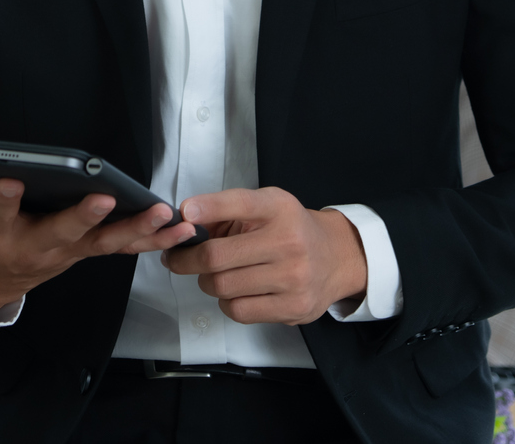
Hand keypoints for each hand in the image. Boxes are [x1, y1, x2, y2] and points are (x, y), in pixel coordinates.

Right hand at [0, 175, 197, 317]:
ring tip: (166, 215)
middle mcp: (32, 246)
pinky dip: (151, 237)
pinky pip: (122, 247)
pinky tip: (179, 225)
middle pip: (59, 232)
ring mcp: (64, 252)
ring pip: (102, 244)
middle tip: (104, 199)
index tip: (9, 178)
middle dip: (82, 217)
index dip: (2, 199)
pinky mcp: (85, 252)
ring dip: (135, 231)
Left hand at [162, 188, 367, 325]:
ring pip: (223, 286)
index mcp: (279, 209)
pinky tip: (235, 292)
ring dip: (207, 282)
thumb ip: (226, 211)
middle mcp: (289, 241)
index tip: (184, 213)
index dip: (208, 207)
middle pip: (217, 257)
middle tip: (178, 259)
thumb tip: (184, 220)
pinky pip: (239, 310)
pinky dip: (227, 302)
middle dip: (187, 260)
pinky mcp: (293, 307)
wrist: (336, 258)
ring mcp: (294, 277)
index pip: (240, 204)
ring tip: (214, 275)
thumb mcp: (265, 206)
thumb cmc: (290, 230)